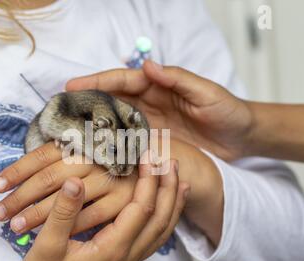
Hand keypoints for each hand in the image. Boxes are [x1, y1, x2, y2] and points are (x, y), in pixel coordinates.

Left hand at [0, 142, 137, 234]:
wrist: (151, 162)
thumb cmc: (108, 160)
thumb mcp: (86, 146)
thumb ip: (62, 147)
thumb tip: (27, 148)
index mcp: (83, 140)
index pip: (42, 155)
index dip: (16, 170)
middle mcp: (96, 156)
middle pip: (50, 177)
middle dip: (21, 197)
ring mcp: (111, 177)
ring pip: (67, 199)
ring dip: (38, 214)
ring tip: (16, 227)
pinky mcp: (124, 199)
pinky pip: (91, 217)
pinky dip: (68, 226)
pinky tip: (48, 234)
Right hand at [0, 160, 188, 260]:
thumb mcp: (46, 245)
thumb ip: (63, 212)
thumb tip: (75, 180)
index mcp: (112, 249)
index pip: (141, 208)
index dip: (147, 180)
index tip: (147, 156)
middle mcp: (126, 256)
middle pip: (160, 219)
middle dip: (168, 188)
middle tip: (170, 161)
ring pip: (161, 231)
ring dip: (172, 204)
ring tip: (178, 181)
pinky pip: (154, 239)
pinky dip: (164, 220)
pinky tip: (164, 209)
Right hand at [66, 60, 252, 161]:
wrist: (243, 137)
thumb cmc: (228, 110)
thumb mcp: (206, 93)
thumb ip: (177, 79)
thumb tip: (146, 66)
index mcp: (159, 86)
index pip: (122, 82)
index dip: (97, 82)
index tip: (72, 86)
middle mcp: (150, 104)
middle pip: (111, 100)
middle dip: (86, 103)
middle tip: (61, 110)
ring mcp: (150, 125)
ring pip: (116, 122)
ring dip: (95, 125)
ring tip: (70, 132)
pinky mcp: (155, 144)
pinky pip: (129, 143)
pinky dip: (113, 145)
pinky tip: (97, 152)